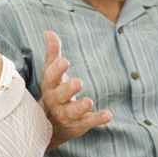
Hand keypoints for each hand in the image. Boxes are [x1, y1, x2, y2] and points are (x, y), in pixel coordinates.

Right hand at [40, 30, 111, 148]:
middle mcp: (55, 101)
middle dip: (68, 89)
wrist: (50, 125)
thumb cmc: (53, 90)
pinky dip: (97, 119)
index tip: (65, 61)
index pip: (50, 77)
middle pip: (59, 95)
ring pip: (71, 112)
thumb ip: (52, 53)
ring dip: (80, 107)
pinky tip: (108, 115)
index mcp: (49, 86)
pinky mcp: (79, 124)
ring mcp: (66, 114)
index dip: (57, 69)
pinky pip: (87, 122)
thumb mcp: (51, 72)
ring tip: (89, 101)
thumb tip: (49, 31)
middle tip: (78, 82)